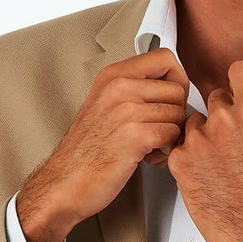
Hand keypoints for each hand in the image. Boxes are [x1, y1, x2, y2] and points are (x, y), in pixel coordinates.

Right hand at [17, 47, 189, 241]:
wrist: (64, 183)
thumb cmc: (87, 149)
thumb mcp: (105, 103)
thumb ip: (134, 87)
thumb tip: (174, 85)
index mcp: (113, 75)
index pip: (165, 58)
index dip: (177, 79)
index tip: (169, 100)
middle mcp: (119, 87)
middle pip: (178, 89)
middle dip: (176, 113)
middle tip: (158, 131)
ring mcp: (127, 110)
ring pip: (179, 114)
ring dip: (172, 135)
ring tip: (151, 146)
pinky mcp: (135, 136)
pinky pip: (174, 135)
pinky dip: (167, 150)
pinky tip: (149, 157)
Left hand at [167, 61, 242, 241]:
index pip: (238, 72)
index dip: (237, 80)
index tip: (235, 88)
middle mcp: (224, 121)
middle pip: (214, 97)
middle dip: (220, 114)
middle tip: (228, 142)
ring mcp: (200, 139)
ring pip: (194, 122)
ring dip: (201, 135)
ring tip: (216, 162)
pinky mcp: (180, 159)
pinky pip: (180, 144)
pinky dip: (187, 156)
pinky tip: (203, 173)